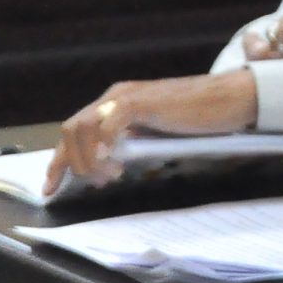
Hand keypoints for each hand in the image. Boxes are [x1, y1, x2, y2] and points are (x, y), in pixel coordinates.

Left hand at [46, 71, 258, 193]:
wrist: (229, 99)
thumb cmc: (201, 117)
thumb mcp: (158, 132)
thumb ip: (134, 140)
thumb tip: (113, 162)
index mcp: (118, 103)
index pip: (76, 131)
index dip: (60, 160)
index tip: (52, 187)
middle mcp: (116, 96)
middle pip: (71, 130)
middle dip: (69, 162)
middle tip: (91, 184)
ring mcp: (126, 97)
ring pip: (82, 128)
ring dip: (88, 159)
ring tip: (107, 176)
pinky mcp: (141, 102)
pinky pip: (107, 124)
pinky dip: (103, 146)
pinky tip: (112, 163)